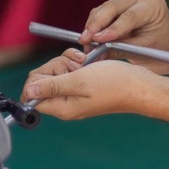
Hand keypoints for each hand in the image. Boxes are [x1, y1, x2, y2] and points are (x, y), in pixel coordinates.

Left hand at [21, 55, 162, 120]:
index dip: (39, 77)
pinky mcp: (82, 85)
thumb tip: (28, 92)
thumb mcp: (79, 81)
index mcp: (61, 107)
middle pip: (42, 79)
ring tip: (84, 63)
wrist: (140, 86)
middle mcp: (65, 103)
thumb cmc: (115, 84)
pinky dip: (75, 62)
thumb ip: (52, 86)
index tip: (57, 71)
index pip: (31, 94)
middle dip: (55, 66)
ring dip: (67, 61)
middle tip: (75, 66)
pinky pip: (69, 71)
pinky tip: (87, 61)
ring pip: (56, 72)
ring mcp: (74, 94)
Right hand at [80, 0, 168, 73]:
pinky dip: (95, 27)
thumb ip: (121, 48)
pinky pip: (101, 13)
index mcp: (153, 5)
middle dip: (95, 25)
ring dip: (92, 27)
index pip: (129, 16)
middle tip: (84, 41)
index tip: (97, 40)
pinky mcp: (118, 4)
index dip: (112, 29)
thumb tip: (96, 51)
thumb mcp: (144, 52)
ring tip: (86, 45)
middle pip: (111, 7)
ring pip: (103, 10)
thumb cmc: (163, 50)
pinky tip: (90, 41)